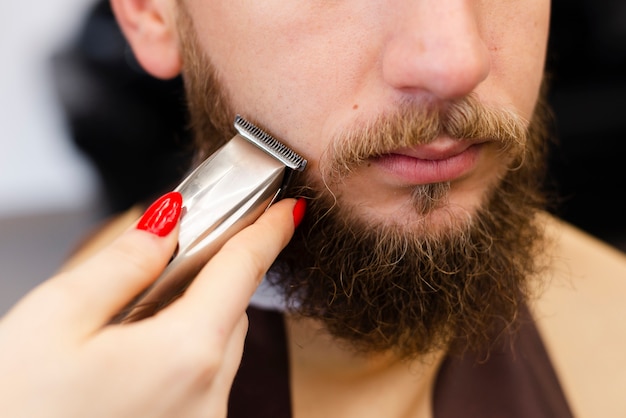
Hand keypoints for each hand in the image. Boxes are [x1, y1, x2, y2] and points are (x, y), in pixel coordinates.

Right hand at [0, 192, 302, 417]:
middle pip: (233, 311)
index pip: (244, 271)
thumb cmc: (16, 415)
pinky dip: (187, 357)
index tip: (288, 210)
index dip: (269, 232)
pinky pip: (205, 384)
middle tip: (185, 253)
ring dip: (199, 318)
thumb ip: (121, 264)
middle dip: (217, 277)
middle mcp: (209, 396)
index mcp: (186, 353)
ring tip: (143, 311)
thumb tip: (166, 224)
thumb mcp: (54, 321)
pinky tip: (139, 358)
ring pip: (220, 349)